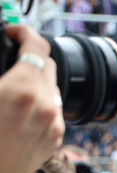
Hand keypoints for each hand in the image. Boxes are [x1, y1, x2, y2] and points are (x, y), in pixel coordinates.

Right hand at [0, 26, 63, 172]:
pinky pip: (53, 110)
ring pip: (52, 89)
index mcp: (24, 92)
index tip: (13, 33)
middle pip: (47, 66)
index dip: (24, 33)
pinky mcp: (55, 139)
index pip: (37, 47)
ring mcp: (54, 125)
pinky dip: (40, 102)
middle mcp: (46, 107)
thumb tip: (2, 61)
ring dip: (36, 81)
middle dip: (30, 58)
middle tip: (10, 57)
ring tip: (13, 86)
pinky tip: (20, 109)